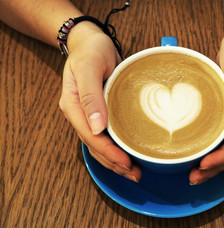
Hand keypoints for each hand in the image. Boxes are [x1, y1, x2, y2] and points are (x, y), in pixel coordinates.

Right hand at [59, 22, 140, 181]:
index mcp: (73, 106)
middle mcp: (80, 115)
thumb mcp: (89, 67)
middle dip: (114, 163)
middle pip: (95, 146)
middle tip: (135, 174)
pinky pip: (107, 136)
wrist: (92, 42)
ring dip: (115, 160)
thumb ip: (90, 95)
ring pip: (100, 145)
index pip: (90, 136)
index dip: (108, 152)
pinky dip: (117, 148)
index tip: (126, 162)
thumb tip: (97, 126)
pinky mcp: (100, 113)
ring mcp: (89, 115)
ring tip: (134, 171)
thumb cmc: (91, 51)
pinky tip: (129, 154)